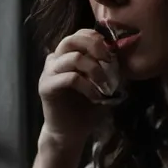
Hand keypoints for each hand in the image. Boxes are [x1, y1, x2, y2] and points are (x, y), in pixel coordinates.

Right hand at [38, 29, 113, 149]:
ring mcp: (48, 73)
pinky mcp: (46, 87)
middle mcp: (54, 60)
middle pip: (72, 39)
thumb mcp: (101, 84)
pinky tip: (96, 97)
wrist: (70, 133)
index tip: (111, 55)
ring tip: (104, 86)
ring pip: (72, 58)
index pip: (79, 34)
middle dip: (94, 47)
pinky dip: (88, 86)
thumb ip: (107, 68)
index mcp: (66, 55)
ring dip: (94, 70)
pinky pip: (70, 78)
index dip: (96, 39)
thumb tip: (121, 53)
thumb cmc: (86, 108)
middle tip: (108, 61)